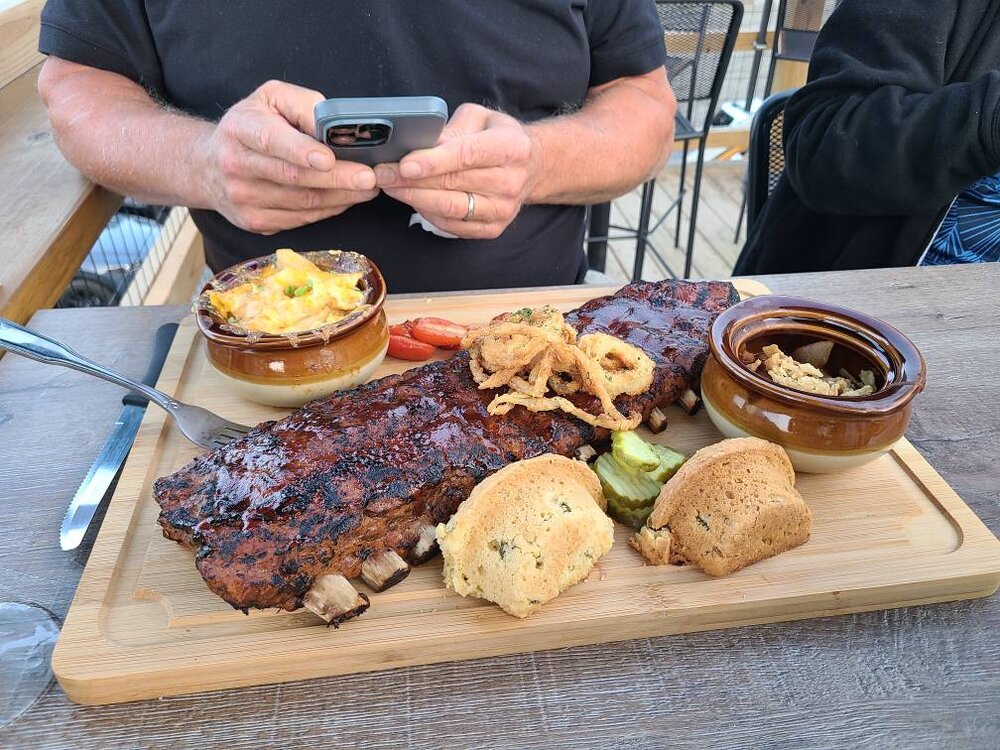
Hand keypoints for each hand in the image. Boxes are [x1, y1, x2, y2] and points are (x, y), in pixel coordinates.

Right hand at [199, 80, 378, 234]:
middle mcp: (237, 165)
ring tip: (368, 188)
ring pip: (301, 202)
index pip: (271, 141)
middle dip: (337, 179)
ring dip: (341, 197)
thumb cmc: (250, 126)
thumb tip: (332, 124)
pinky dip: (328, 209)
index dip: (301, 151)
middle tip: (369, 177)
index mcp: (241, 129)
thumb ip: (303, 104)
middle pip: (293, 177)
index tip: (328, 158)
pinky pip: (300, 219)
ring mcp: (244, 199)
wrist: (208, 165)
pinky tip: (346, 199)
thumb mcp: (270, 99)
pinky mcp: (254, 222)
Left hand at [374, 103, 540, 238]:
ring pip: (449, 208)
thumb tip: (421, 145)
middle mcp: (510, 181)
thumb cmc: (498, 138)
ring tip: (390, 186)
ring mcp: (503, 209)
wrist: (531, 168)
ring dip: (414, 199)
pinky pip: (452, 226)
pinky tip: (412, 200)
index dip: (432, 162)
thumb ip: (452, 128)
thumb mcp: (480, 119)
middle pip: (452, 184)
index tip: (403, 164)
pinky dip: (427, 213)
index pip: (466, 155)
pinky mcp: (493, 229)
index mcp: (510, 148)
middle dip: (411, 180)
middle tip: (381, 173)